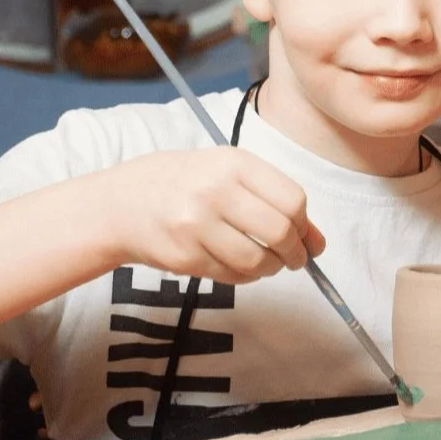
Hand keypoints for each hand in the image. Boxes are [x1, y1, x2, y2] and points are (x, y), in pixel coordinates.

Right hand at [104, 147, 325, 283]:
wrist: (121, 203)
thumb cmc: (183, 184)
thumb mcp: (227, 174)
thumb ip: (273, 200)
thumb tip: (319, 242)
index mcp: (232, 163)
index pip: (292, 200)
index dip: (305, 224)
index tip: (303, 234)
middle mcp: (214, 191)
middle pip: (280, 232)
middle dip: (295, 253)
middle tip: (294, 258)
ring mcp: (196, 226)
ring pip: (258, 261)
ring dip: (271, 268)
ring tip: (267, 263)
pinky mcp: (184, 258)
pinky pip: (232, 276)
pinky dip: (246, 277)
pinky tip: (240, 266)